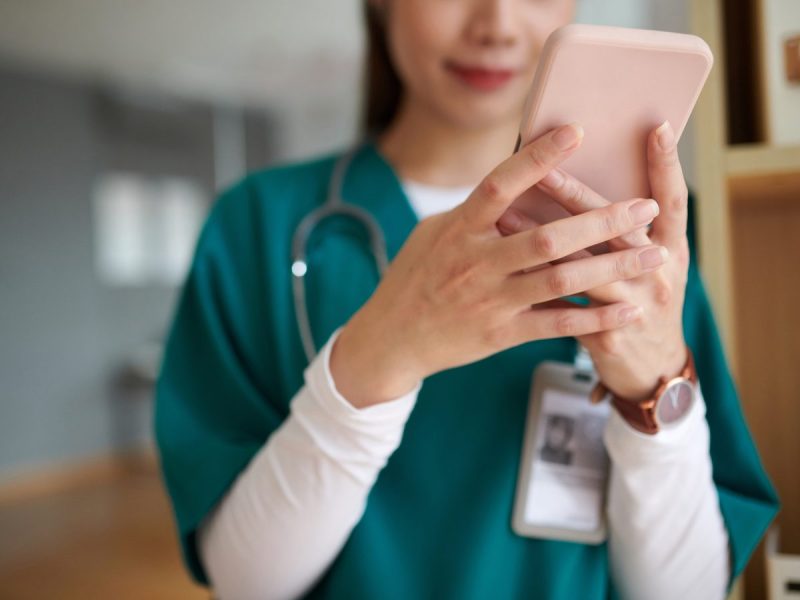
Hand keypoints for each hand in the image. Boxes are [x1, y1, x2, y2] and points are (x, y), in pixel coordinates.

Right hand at [331, 123, 667, 407]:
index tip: (576, 132)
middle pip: (548, 237)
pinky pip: (556, 324)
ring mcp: (490, 300)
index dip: (537, 158)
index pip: (500, 185)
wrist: (391, 338)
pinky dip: (595, 317)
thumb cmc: (414, 277)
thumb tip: (513, 182)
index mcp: (458, 229)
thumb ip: (475, 212)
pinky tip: (628, 309)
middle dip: (601, 221)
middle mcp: (476, 262)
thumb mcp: (434, 234)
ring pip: (561, 280)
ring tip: (654, 254)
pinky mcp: (500, 334)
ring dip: (612, 266)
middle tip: (644, 206)